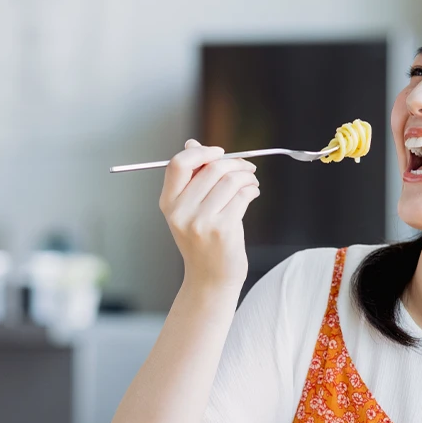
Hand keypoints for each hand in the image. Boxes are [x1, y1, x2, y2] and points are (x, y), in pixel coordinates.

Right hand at [159, 140, 259, 290]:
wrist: (210, 279)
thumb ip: (190, 178)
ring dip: (247, 176)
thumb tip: (192, 143)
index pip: (178, 164)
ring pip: (230, 180)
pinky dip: (252, 189)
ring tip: (251, 182)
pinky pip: (242, 196)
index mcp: (168, 203)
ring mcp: (201, 222)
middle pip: (211, 169)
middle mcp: (181, 212)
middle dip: (234, 163)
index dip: (201, 152)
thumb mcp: (188, 210)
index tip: (219, 153)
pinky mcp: (223, 229)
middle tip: (247, 167)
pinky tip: (253, 193)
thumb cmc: (202, 241)